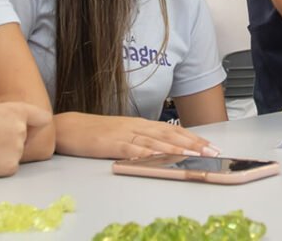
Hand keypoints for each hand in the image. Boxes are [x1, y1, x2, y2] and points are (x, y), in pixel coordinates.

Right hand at [0, 100, 51, 181]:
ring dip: (5, 152)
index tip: (32, 127)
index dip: (37, 123)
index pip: (42, 118)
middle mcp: (20, 130)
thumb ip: (7, 112)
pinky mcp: (9, 168)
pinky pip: (10, 165)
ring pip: (17, 151)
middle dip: (13, 138)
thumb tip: (20, 119)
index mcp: (15, 112)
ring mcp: (16, 150)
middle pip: (26, 136)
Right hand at [54, 113, 220, 159]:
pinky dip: (145, 153)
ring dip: (175, 148)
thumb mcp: (125, 132)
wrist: (71, 127)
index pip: (173, 129)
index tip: (210, 145)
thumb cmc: (98, 131)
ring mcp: (125, 134)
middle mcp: (137, 127)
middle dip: (193, 143)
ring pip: (155, 141)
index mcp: (142, 124)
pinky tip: (157, 157)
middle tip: (211, 151)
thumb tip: (165, 147)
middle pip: (170, 134)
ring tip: (192, 154)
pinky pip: (131, 149)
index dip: (193, 137)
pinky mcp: (112, 144)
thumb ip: (144, 139)